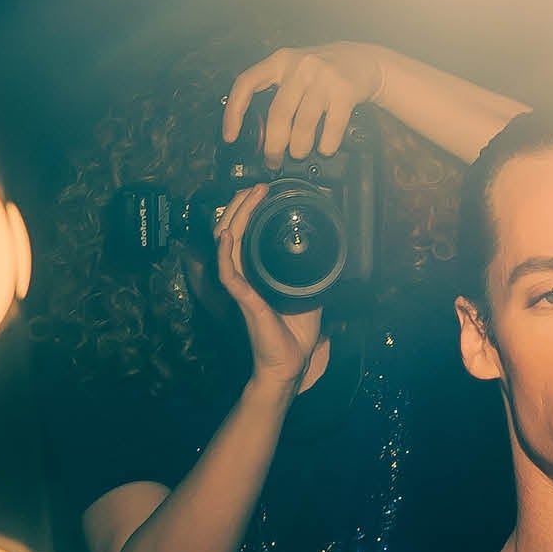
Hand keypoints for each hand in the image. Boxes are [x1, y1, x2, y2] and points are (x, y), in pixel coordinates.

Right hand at [213, 186, 327, 394]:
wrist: (290, 364)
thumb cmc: (295, 333)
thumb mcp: (309, 293)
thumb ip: (309, 272)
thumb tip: (326, 253)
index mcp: (256, 271)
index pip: (244, 233)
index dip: (249, 210)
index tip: (263, 192)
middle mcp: (245, 274)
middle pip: (231, 229)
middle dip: (242, 204)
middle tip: (257, 187)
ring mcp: (241, 285)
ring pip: (227, 242)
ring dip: (237, 216)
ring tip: (250, 197)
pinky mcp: (243, 300)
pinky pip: (228, 272)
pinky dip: (226, 252)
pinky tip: (228, 235)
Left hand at [223, 42, 388, 162]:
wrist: (364, 60)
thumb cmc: (325, 71)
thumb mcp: (296, 69)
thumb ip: (278, 91)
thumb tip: (262, 133)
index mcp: (280, 60)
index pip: (246, 83)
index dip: (235, 112)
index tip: (231, 136)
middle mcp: (300, 66)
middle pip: (278, 114)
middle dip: (274, 146)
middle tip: (273, 160)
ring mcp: (323, 78)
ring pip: (303, 125)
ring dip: (300, 148)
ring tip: (300, 153)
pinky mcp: (345, 91)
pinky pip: (331, 128)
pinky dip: (326, 146)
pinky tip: (325, 148)